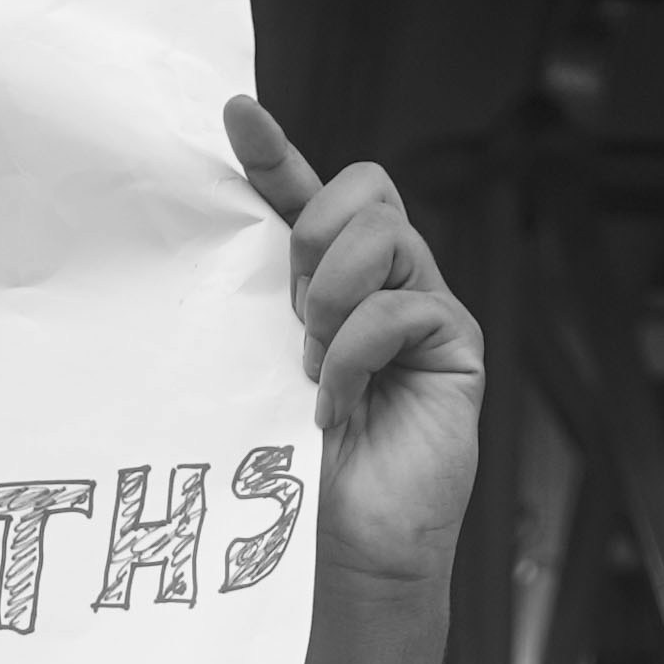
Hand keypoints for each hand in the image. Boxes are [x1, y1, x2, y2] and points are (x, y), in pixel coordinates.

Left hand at [225, 100, 481, 599]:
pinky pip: (405, 307)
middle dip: (316, 234)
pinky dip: (356, 354)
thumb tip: (207, 250)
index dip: (275, 153)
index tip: (236, 115)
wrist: (344, 548)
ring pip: (386, 234)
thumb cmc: (294, 469)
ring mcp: (425, 307)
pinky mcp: (456, 344)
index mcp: (328, 280)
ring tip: (312, 362)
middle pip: (365, 188)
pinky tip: (335, 405)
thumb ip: (254, 311)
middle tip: (293, 311)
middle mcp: (383, 281)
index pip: (307, 195)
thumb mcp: (255, 373)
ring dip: (334, 296)